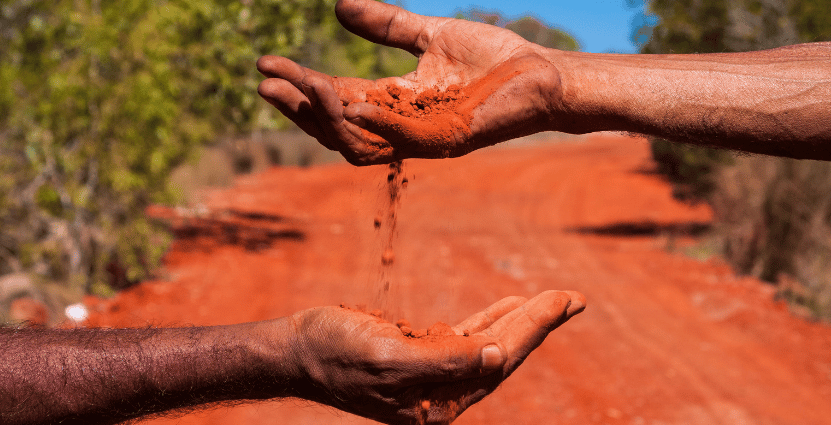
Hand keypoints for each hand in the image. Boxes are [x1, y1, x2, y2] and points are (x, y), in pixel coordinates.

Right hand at [257, 0, 564, 164]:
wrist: (543, 72)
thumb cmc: (493, 59)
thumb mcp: (429, 35)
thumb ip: (387, 26)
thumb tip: (338, 7)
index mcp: (393, 102)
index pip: (333, 98)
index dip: (298, 84)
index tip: (264, 63)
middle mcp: (400, 126)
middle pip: (335, 127)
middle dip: (298, 107)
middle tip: (266, 83)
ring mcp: (422, 138)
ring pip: (358, 142)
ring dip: (327, 117)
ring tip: (303, 85)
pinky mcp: (448, 140)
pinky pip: (401, 140)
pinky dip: (374, 123)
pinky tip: (349, 100)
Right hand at [288, 290, 585, 423]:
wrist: (297, 349)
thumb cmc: (335, 352)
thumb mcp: (388, 357)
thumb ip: (445, 360)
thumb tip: (497, 357)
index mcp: (438, 403)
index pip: (498, 362)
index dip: (533, 329)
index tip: (562, 300)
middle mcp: (441, 395)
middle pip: (501, 355)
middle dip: (537, 324)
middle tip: (573, 297)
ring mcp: (432, 376)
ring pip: (488, 345)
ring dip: (521, 321)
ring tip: (554, 300)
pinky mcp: (420, 357)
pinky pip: (466, 338)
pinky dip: (489, 321)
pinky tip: (509, 307)